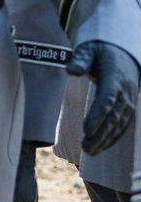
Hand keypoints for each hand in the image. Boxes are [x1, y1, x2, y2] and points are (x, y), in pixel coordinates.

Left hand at [68, 40, 138, 155]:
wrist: (122, 51)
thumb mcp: (89, 49)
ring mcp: (129, 98)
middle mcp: (125, 90)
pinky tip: (102, 147)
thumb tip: (71, 70)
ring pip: (120, 122)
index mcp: (114, 76)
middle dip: (101, 133)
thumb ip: (81, 60)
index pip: (107, 98)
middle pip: (114, 115)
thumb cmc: (100, 51)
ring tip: (90, 152)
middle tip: (85, 148)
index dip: (98, 114)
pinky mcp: (129, 105)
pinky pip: (124, 123)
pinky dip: (114, 136)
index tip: (87, 129)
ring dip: (106, 138)